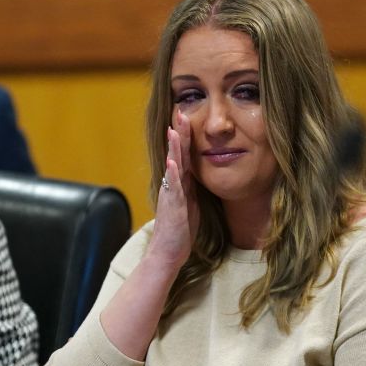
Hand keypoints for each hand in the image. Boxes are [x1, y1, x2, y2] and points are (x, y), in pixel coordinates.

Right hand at [148, 110, 198, 270]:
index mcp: (180, 185)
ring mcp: (171, 196)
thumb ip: (192, 189)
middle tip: (180, 111)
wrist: (167, 254)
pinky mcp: (172, 208)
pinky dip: (172, 174)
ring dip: (173, 148)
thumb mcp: (191, 205)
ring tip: (174, 130)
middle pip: (176, 155)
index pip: (183, 155)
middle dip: (179, 133)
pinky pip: (173, 188)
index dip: (185, 136)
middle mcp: (173, 186)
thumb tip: (198, 175)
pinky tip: (173, 161)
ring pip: (173, 167)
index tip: (187, 116)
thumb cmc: (180, 231)